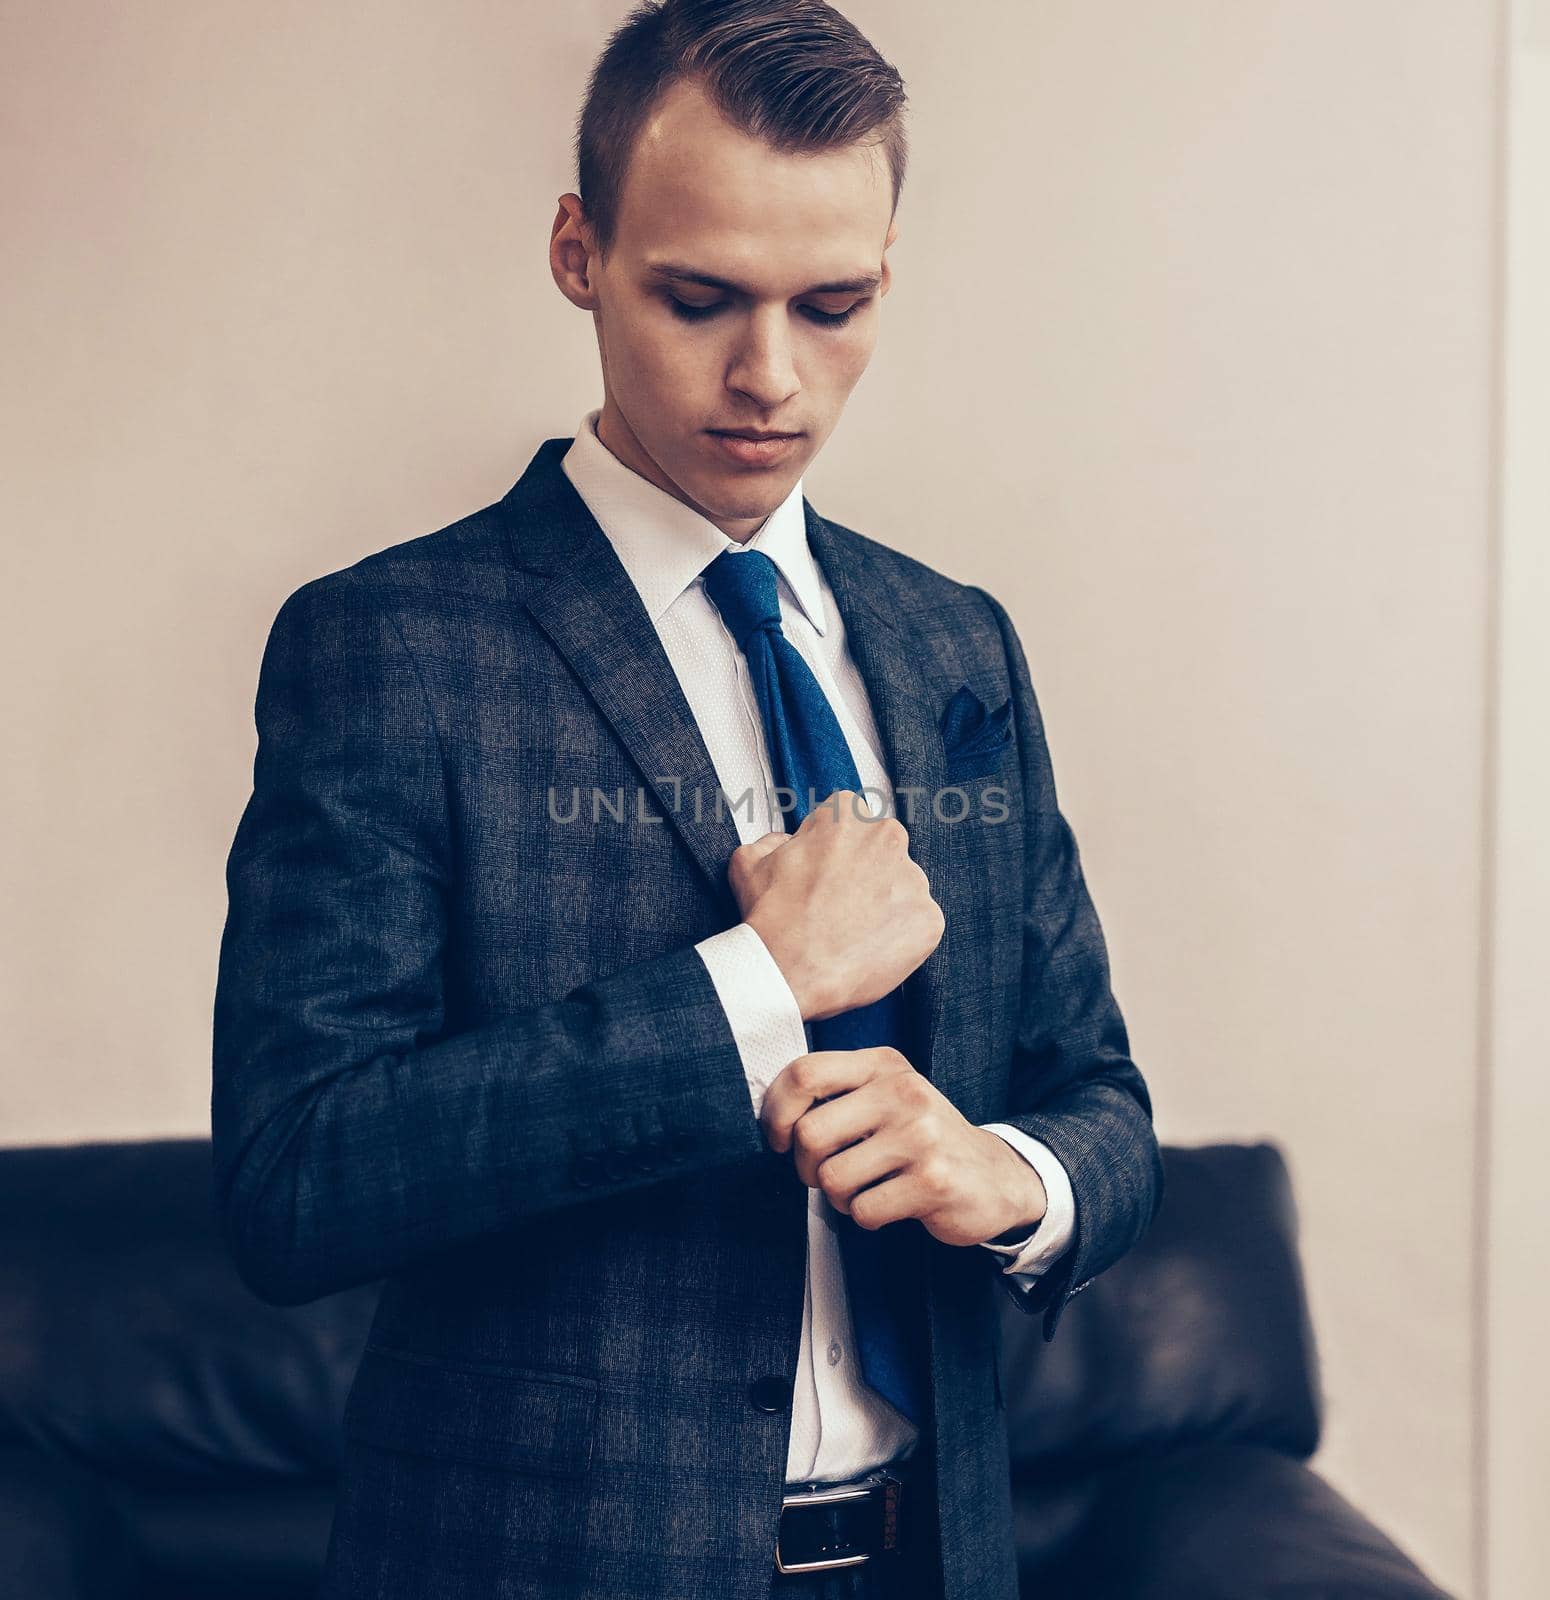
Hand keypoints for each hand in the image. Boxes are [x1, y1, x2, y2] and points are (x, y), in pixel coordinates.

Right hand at [728, 792, 944, 1020]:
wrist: (787, 972)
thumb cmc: (770, 917)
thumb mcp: (748, 861)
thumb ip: (772, 840)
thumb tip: (786, 844)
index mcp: (847, 815)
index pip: (849, 821)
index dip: (833, 851)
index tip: (823, 874)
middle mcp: (887, 837)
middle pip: (882, 850)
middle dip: (865, 873)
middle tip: (838, 906)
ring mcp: (913, 879)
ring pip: (902, 887)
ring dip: (884, 905)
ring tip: (852, 933)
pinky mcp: (929, 919)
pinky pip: (918, 925)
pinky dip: (899, 937)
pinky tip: (869, 950)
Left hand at [760, 1046, 1047, 1248]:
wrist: (995, 1175)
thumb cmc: (920, 1137)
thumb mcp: (885, 1095)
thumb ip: (835, 1093)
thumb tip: (770, 1115)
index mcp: (883, 1064)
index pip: (804, 1074)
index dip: (777, 1112)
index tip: (782, 1139)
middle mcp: (902, 1091)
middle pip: (809, 1133)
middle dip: (806, 1167)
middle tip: (825, 1174)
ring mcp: (921, 1135)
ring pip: (832, 1178)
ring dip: (838, 1197)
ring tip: (865, 1189)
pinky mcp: (933, 1180)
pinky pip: (863, 1210)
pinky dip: (866, 1216)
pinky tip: (891, 1204)